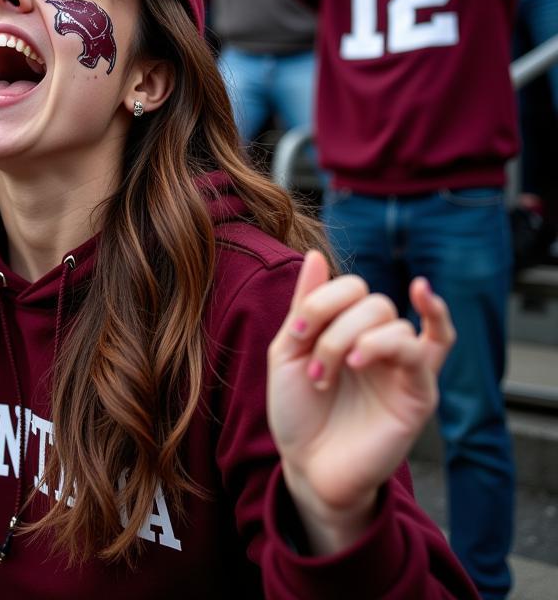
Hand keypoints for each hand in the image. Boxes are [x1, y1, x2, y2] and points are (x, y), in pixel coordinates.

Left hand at [268, 250, 454, 554]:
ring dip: (350, 343)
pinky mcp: (419, 393)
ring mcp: (402, 366)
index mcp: (349, 329)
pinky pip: (432, 346)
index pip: (351, 287)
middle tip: (313, 370)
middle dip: (333, 327)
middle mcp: (380, 343)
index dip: (321, 300)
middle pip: (372, 302)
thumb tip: (316, 254)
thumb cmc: (298, 411)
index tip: (296, 335)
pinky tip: (404, 316)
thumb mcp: (289, 350)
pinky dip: (415, 328)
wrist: (307, 467)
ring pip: (391, 321)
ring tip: (328, 380)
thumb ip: (306, 305)